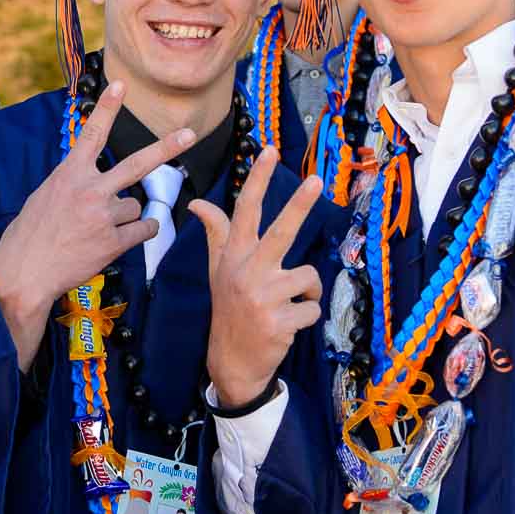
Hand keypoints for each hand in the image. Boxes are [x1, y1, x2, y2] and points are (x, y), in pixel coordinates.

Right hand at [0, 80, 192, 368]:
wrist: (23, 274)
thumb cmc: (29, 235)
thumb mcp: (45, 196)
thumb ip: (73, 182)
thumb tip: (94, 179)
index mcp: (69, 174)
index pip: (92, 134)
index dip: (107, 108)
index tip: (121, 84)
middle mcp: (89, 190)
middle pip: (137, 164)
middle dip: (166, 148)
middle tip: (189, 133)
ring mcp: (103, 217)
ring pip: (136, 206)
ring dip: (125, 217)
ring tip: (98, 230)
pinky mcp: (113, 243)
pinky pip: (143, 230)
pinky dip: (139, 233)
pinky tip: (120, 239)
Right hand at [189, 147, 323, 408]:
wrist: (231, 362)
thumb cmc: (229, 309)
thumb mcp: (218, 270)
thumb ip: (216, 234)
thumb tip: (198, 203)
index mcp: (234, 257)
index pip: (245, 211)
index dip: (257, 180)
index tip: (270, 151)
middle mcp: (246, 272)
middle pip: (280, 232)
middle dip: (299, 204)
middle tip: (316, 180)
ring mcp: (262, 298)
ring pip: (308, 277)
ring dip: (306, 292)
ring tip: (287, 305)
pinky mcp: (279, 322)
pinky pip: (313, 309)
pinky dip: (306, 317)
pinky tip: (287, 325)